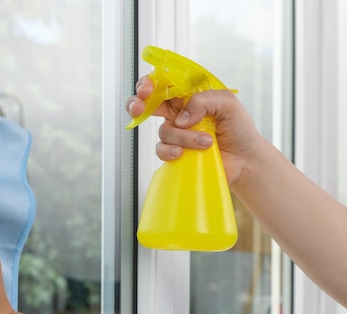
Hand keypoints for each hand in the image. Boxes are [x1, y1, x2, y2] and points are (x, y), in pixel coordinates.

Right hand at [126, 76, 263, 185]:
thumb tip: (181, 118)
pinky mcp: (175, 151)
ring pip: (164, 131)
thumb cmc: (239, 129)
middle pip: (148, 104)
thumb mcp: (227, 104)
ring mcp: (176, 133)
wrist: (245, 160)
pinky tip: (184, 153)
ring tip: (206, 142)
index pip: (164, 84)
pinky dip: (171, 151)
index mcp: (189, 96)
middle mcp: (179, 112)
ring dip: (183, 137)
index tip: (146, 90)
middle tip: (139, 108)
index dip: (149, 84)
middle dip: (138, 104)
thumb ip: (202, 101)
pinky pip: (162, 149)